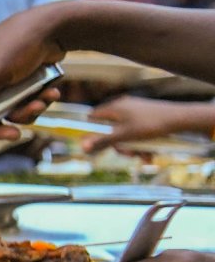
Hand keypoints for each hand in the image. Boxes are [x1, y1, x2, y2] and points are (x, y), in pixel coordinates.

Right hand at [0, 3, 72, 134]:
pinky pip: (21, 103)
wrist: (58, 27)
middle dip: (3, 121)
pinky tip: (49, 93)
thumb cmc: (22, 42)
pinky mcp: (18, 80)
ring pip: (6, 110)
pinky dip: (35, 101)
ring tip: (42, 101)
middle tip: (16, 134)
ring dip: (25, 111)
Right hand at [84, 97, 214, 152]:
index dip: (93, 131)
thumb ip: (102, 141)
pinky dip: (142, 142)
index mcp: (114, 107)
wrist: (180, 118)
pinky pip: (138, 130)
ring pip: (126, 132)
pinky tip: (150, 153)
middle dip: (119, 144)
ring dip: (133, 147)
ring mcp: (136, 110)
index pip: (93, 117)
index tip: (99, 144)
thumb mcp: (124, 136)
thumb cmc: (150, 125)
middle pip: (111, 128)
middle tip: (129, 154)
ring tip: (144, 156)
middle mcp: (123, 106)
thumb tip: (82, 146)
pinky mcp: (147, 114)